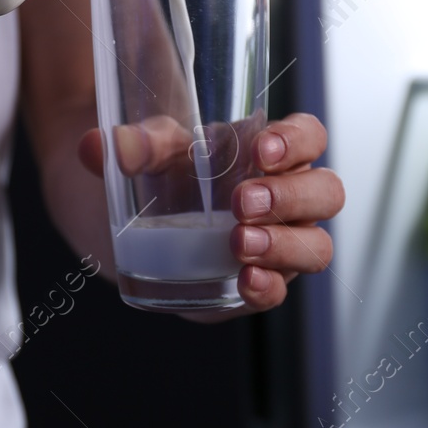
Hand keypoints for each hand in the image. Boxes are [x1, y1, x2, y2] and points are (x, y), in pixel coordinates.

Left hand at [77, 111, 343, 317]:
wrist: (117, 221)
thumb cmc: (151, 172)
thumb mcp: (141, 150)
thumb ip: (130, 143)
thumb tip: (102, 146)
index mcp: (266, 153)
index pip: (309, 137)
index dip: (297, 141)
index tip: (260, 150)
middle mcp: (281, 199)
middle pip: (325, 193)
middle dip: (290, 197)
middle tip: (242, 202)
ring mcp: (271, 245)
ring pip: (315, 246)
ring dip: (284, 245)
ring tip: (239, 243)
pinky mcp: (247, 286)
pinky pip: (278, 290)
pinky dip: (268, 287)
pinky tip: (246, 281)